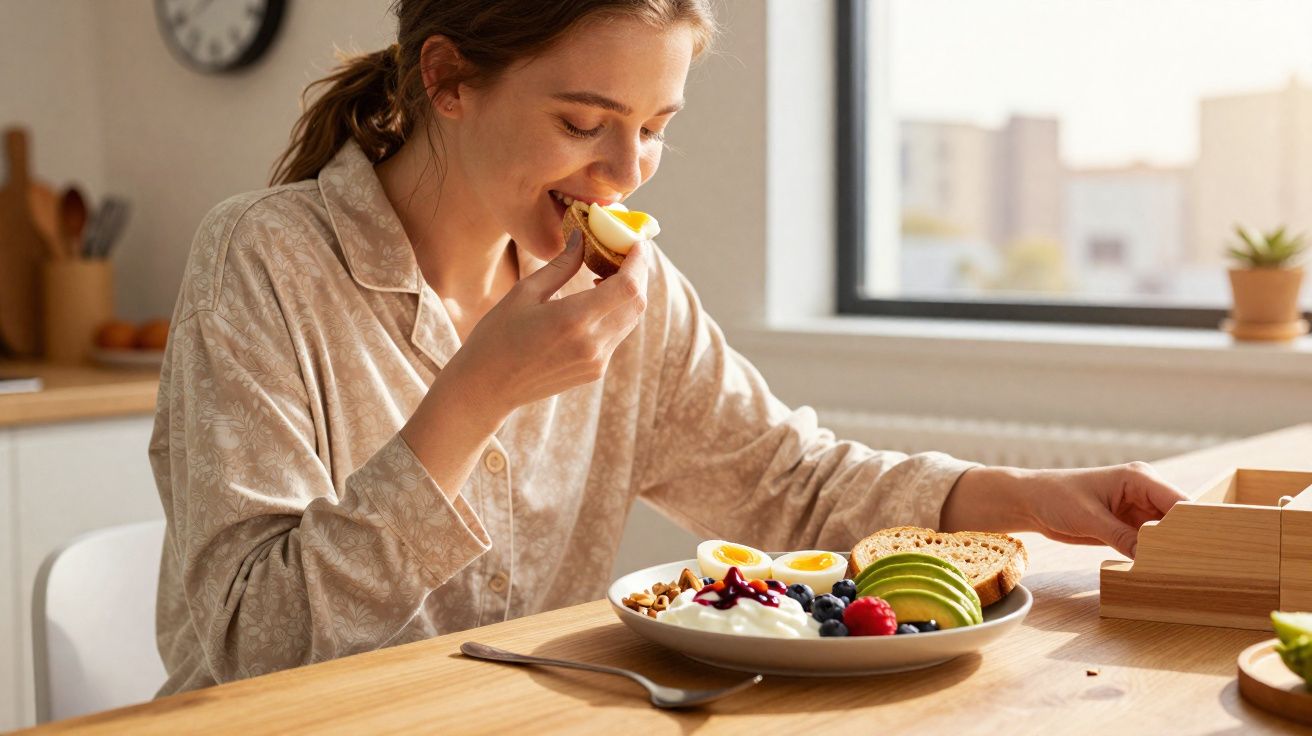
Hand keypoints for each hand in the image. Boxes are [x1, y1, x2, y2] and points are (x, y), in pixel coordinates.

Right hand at [443, 230, 650, 421]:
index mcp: (575, 319)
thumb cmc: (497, 335)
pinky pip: (617, 335)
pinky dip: (616, 312)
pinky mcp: (594, 371)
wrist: (488, 387)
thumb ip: (561, 265)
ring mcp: (596, 361)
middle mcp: (592, 343)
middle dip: (638, 274)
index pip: (628, 286)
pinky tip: (596, 300)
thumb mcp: (525, 292)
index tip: (636, 242)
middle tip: (623, 253)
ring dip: (628, 293)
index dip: (638, 262)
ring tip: (607, 273)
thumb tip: (582, 237)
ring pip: (630, 319)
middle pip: (637, 302)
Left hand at [941, 462, 1188, 557]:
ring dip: (1169, 551)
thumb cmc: (1055, 497)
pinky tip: (1158, 571)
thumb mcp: (1088, 518)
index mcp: (1139, 478)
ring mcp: (1137, 509)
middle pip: (1177, 519)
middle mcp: (1144, 491)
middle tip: (1195, 567)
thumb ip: (1122, 537)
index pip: (1179, 502)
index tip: (1201, 549)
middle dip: (1184, 540)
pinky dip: (1154, 555)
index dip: (1192, 525)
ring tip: (1180, 573)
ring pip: (1166, 533)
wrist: (1031, 502)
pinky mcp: (1128, 525)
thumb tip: (1151, 559)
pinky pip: (1150, 542)